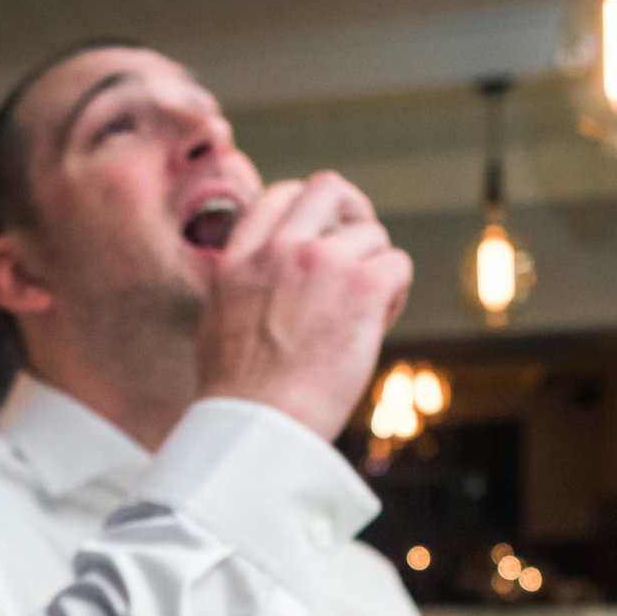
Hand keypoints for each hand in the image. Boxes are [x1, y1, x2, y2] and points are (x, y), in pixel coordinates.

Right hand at [193, 173, 412, 441]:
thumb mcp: (218, 322)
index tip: (320, 240)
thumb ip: (244, 285)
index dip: (308, 212)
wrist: (258, 426)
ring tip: (362, 315)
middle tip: (360, 252)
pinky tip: (375, 327)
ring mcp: (323, 262)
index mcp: (239, 258)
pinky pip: (398, 265)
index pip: (279, 195)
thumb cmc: (239, 397)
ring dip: (376, 269)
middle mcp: (280, 249)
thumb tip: (271, 283)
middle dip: (351, 214)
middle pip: (329, 189)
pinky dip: (395, 295)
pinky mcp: (363, 286)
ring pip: (373, 234)